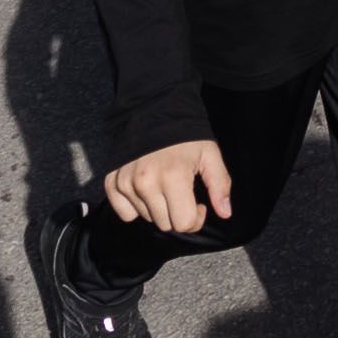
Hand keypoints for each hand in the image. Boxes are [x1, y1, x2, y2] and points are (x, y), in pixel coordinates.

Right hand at [103, 138, 231, 233]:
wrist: (153, 112)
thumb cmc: (185, 137)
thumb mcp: (210, 155)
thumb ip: (220, 184)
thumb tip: (225, 213)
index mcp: (173, 176)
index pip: (184, 223)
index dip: (196, 218)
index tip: (198, 204)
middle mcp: (146, 182)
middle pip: (165, 224)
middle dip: (178, 214)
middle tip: (182, 195)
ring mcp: (126, 183)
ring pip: (147, 219)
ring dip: (159, 209)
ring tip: (164, 186)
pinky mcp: (113, 182)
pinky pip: (125, 214)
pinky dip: (136, 208)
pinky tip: (146, 191)